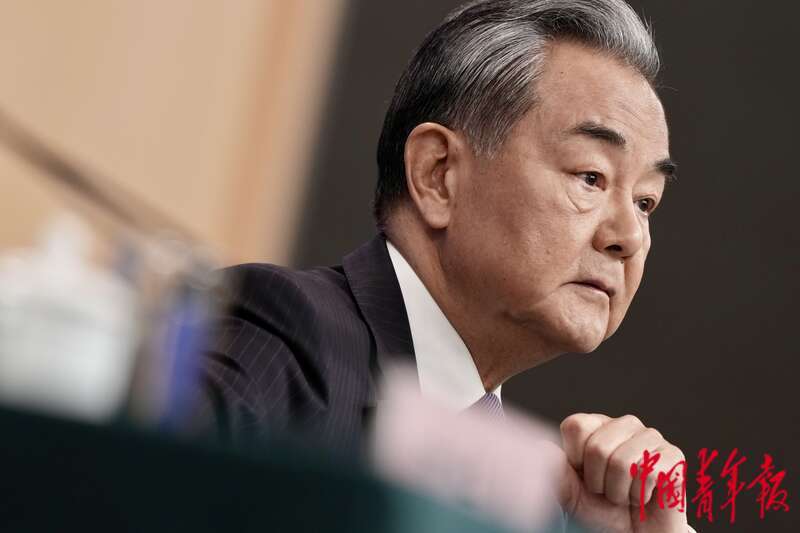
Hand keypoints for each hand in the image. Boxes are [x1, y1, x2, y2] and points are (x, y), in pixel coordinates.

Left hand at [556, 413, 688, 532]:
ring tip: (625, 494)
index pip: (576, 426)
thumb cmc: (602, 510)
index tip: (584, 475)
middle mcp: (623, 425)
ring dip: (620, 491)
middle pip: (598, 447)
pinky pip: (649, 473)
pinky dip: (641, 495)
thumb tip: (541, 448)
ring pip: (623, 462)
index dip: (577, 459)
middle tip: (608, 490)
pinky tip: (644, 496)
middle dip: (599, 481)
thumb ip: (555, 470)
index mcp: (595, 425)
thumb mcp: (570, 492)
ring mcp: (650, 437)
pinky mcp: (673, 455)